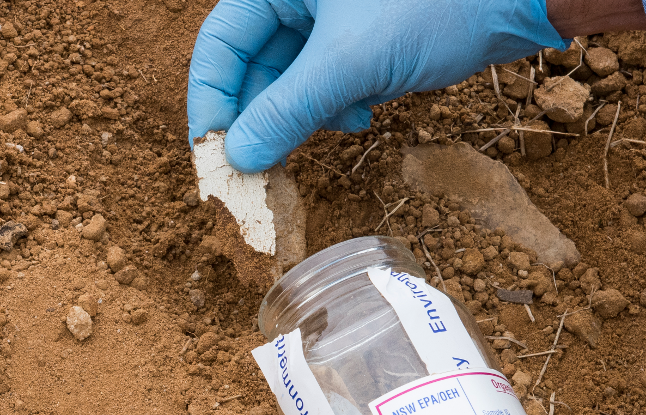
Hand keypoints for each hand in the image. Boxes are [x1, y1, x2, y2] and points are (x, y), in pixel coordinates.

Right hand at [187, 0, 568, 172]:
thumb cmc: (435, 5)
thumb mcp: (351, 62)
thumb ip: (288, 109)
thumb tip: (238, 159)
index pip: (219, 44)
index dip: (210, 99)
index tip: (214, 153)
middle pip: (251, 65)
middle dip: (261, 116)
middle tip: (260, 168)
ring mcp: (330, 18)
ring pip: (290, 79)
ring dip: (303, 115)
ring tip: (331, 128)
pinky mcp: (361, 40)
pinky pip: (325, 82)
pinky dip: (335, 106)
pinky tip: (361, 117)